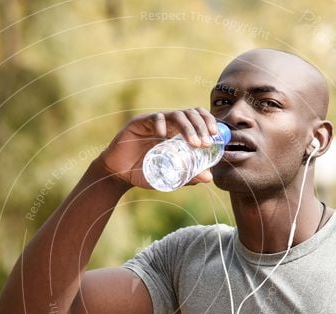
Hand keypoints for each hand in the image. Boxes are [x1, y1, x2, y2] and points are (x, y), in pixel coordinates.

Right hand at [97, 108, 219, 188]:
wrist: (119, 174)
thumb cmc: (145, 172)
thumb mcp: (169, 176)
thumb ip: (188, 175)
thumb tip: (209, 178)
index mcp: (177, 131)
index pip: (197, 117)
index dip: (208, 122)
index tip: (216, 136)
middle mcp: (168, 123)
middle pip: (190, 113)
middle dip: (201, 126)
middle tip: (205, 144)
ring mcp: (154, 121)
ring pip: (176, 114)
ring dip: (188, 128)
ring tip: (194, 144)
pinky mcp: (139, 122)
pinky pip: (155, 118)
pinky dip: (162, 125)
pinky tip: (164, 137)